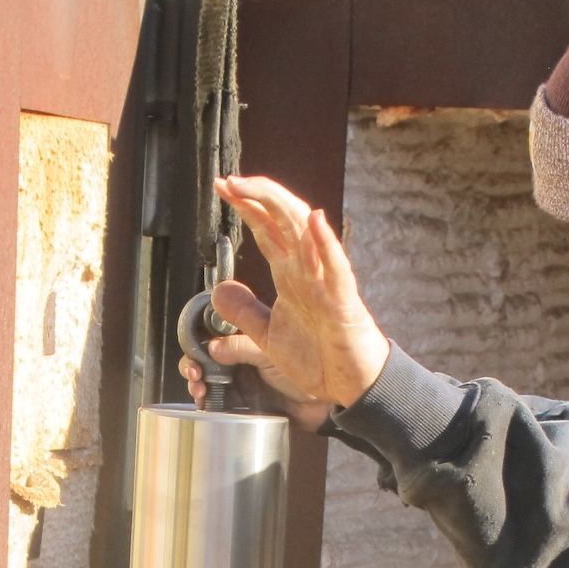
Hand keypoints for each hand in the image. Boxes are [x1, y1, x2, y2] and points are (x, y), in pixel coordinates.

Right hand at [179, 326, 329, 431]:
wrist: (325, 405)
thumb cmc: (310, 370)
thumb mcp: (270, 352)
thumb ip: (242, 344)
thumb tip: (211, 344)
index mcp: (248, 340)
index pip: (214, 333)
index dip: (199, 340)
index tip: (196, 350)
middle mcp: (242, 359)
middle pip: (205, 358)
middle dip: (193, 365)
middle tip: (195, 375)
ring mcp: (243, 383)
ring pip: (208, 381)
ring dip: (197, 385)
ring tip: (200, 391)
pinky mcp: (246, 406)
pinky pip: (220, 404)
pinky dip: (208, 405)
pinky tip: (205, 405)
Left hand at [208, 176, 389, 410]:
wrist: (351, 385)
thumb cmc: (320, 358)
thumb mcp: (268, 337)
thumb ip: (244, 314)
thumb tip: (217, 292)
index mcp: (290, 274)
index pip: (266, 228)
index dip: (245, 206)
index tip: (221, 188)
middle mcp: (307, 270)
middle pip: (283, 219)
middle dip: (256, 196)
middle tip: (228, 181)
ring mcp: (326, 282)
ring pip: (306, 232)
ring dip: (281, 207)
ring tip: (256, 188)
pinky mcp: (344, 303)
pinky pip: (336, 268)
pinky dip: (326, 244)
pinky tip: (314, 221)